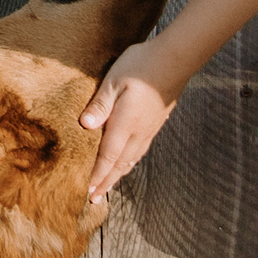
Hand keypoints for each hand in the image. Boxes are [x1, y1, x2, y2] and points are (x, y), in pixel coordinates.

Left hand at [78, 40, 187, 198]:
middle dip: (106, 182)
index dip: (98, 175)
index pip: (108, 156)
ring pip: (131, 159)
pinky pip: (140, 150)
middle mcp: (139, 131)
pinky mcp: (155, 123)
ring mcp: (149, 128)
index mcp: (126, 123)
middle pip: (120, 164)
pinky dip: (129, 162)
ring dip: (118, 174)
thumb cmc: (140, 66)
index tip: (89, 191)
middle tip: (95, 198)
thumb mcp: (113, 81)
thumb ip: (100, 105)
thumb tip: (85, 126)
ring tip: (108, 186)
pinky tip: (126, 163)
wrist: (173, 59)